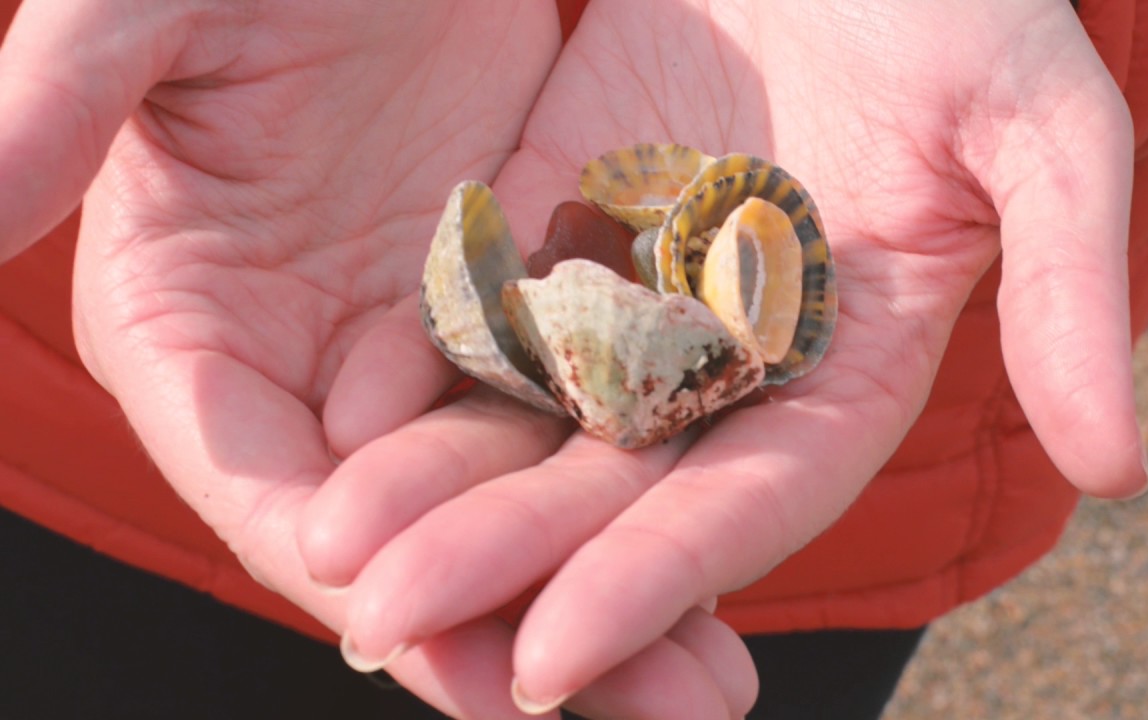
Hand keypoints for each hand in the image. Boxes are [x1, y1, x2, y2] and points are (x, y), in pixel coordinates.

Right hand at [0, 1, 755, 716]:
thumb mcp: (148, 8)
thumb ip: (56, 109)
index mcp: (188, 332)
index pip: (271, 496)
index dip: (362, 587)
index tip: (466, 672)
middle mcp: (301, 370)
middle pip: (406, 536)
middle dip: (517, 632)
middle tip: (657, 715)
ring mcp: (410, 349)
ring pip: (505, 500)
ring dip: (601, 591)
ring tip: (708, 683)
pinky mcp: (505, 309)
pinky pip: (570, 421)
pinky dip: (635, 492)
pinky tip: (721, 552)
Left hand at [307, 0, 1147, 712]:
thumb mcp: (1036, 119)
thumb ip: (1066, 281)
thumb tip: (1122, 467)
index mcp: (843, 365)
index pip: (746, 505)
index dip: (655, 585)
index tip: (549, 659)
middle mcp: (728, 356)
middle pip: (609, 485)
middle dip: (501, 558)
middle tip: (386, 625)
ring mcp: (631, 288)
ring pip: (527, 412)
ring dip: (432, 485)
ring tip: (329, 548)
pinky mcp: (554, 213)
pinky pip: (479, 305)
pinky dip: (414, 363)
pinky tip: (337, 415)